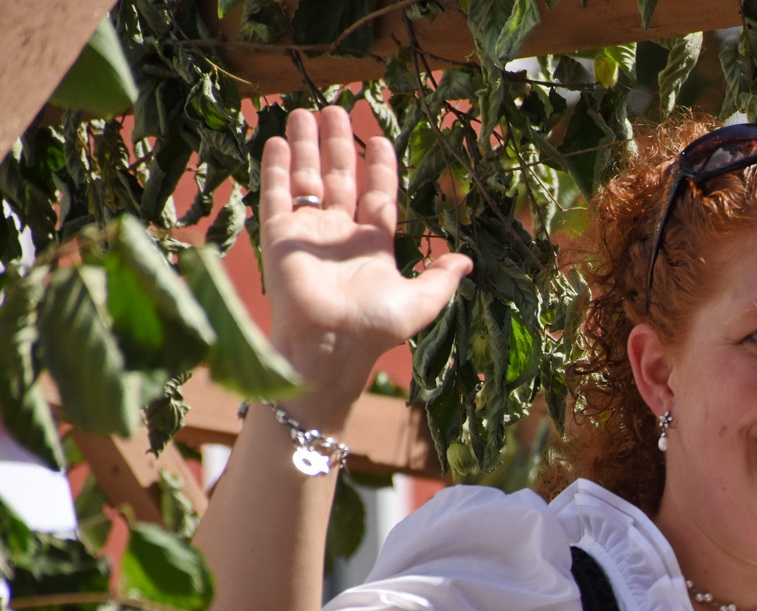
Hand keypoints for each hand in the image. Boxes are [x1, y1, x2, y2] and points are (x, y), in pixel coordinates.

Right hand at [259, 105, 471, 426]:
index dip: (380, 168)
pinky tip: (279, 141)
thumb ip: (442, 279)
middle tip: (337, 108)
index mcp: (374, 246)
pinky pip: (278, 194)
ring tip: (304, 110)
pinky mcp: (280, 236)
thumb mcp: (422, 302)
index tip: (380, 140)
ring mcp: (309, 234)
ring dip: (307, 145)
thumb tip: (468, 263)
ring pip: (307, 179)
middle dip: (339, 144)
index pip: (378, 195)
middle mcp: (340, 236)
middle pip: (340, 178)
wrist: (331, 345)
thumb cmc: (375, 327)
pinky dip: (278, 167)